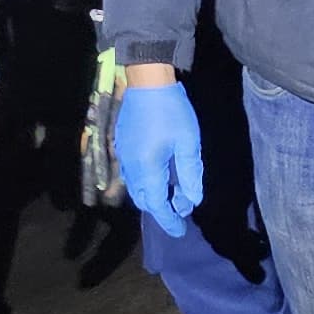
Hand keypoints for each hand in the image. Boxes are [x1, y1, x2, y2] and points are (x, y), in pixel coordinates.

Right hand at [113, 74, 205, 235]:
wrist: (147, 81)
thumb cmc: (172, 111)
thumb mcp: (188, 143)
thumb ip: (190, 174)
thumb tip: (191, 201)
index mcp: (147, 168)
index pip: (157, 205)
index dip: (169, 220)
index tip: (180, 232)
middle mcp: (131, 167)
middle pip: (143, 199)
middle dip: (160, 209)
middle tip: (179, 210)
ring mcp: (123, 156)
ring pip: (135, 187)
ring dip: (151, 196)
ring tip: (171, 194)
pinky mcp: (121, 146)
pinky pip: (131, 174)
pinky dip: (144, 182)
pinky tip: (159, 174)